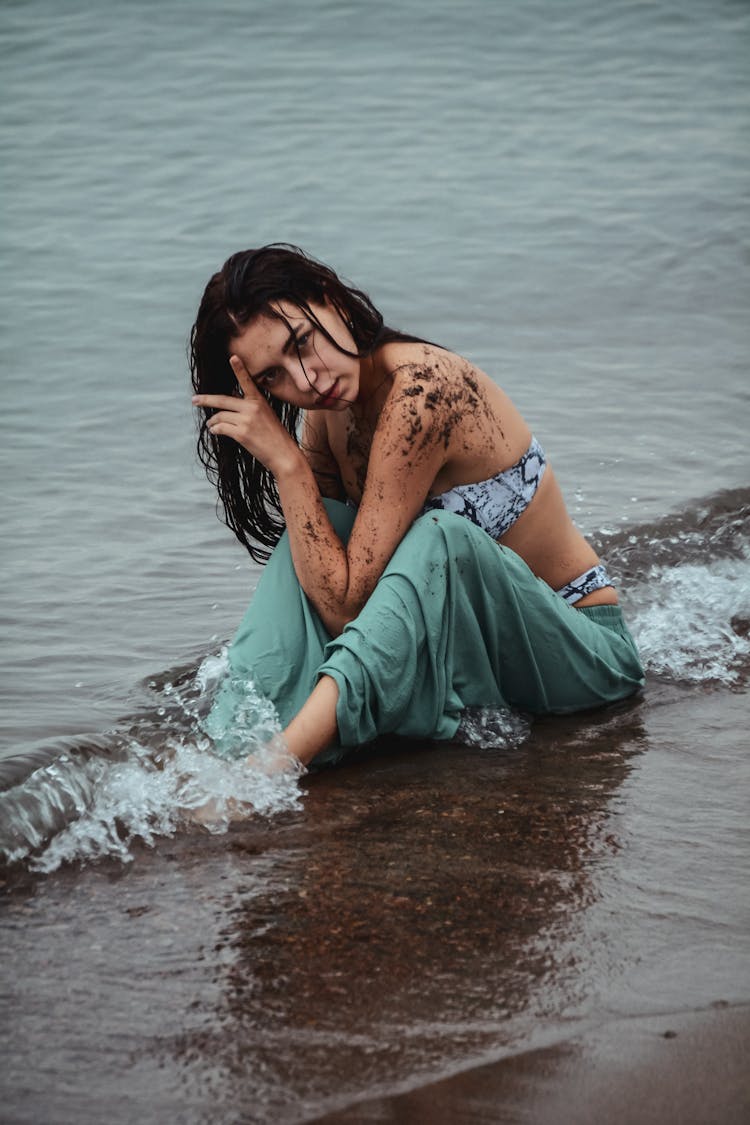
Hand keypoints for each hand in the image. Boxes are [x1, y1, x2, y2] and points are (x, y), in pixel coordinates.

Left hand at [192, 356, 299, 475]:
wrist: (283, 454)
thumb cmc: (274, 437)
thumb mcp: (266, 416)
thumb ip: (249, 407)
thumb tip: (229, 403)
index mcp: (259, 401)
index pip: (247, 381)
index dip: (239, 369)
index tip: (233, 357)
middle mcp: (252, 408)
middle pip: (222, 400)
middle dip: (205, 400)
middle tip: (194, 400)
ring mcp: (247, 421)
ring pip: (219, 417)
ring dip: (212, 421)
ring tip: (210, 424)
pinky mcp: (242, 434)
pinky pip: (221, 428)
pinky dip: (215, 430)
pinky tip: (214, 431)